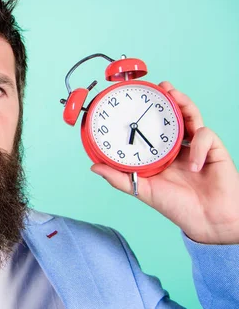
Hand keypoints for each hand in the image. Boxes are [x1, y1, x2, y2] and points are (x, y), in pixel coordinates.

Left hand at [91, 81, 238, 244]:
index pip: (153, 127)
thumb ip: (119, 178)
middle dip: (169, 99)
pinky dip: (199, 147)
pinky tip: (194, 165)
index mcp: (161, 154)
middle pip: (175, 116)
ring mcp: (197, 147)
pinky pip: (206, 136)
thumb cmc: (178, 207)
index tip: (134, 100)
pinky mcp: (214, 150)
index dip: (147, 113)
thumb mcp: (143, 190)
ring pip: (192, 117)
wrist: (208, 221)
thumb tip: (94, 166)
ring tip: (174, 95)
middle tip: (160, 87)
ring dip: (184, 104)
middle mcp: (179, 147)